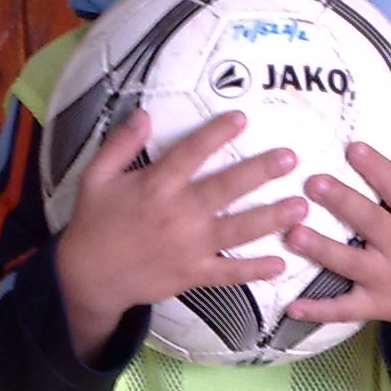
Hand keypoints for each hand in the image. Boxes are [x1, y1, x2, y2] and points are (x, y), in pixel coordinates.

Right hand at [55, 110, 306, 362]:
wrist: (88, 278)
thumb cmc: (94, 223)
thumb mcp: (96, 177)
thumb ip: (120, 144)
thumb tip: (143, 113)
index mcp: (155, 186)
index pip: (191, 153)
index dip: (216, 133)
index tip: (242, 118)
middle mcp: (178, 214)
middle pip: (225, 189)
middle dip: (260, 172)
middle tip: (291, 158)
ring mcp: (189, 247)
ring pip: (237, 230)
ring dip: (271, 218)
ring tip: (301, 207)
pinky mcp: (193, 275)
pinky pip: (229, 272)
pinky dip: (255, 270)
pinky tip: (281, 263)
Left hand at [285, 135, 390, 353]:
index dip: (377, 167)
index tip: (352, 148)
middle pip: (368, 221)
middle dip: (341, 202)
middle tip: (312, 183)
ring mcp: (385, 279)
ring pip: (349, 263)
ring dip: (321, 250)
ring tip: (293, 234)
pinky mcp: (373, 304)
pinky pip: (344, 309)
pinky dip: (319, 311)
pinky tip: (292, 307)